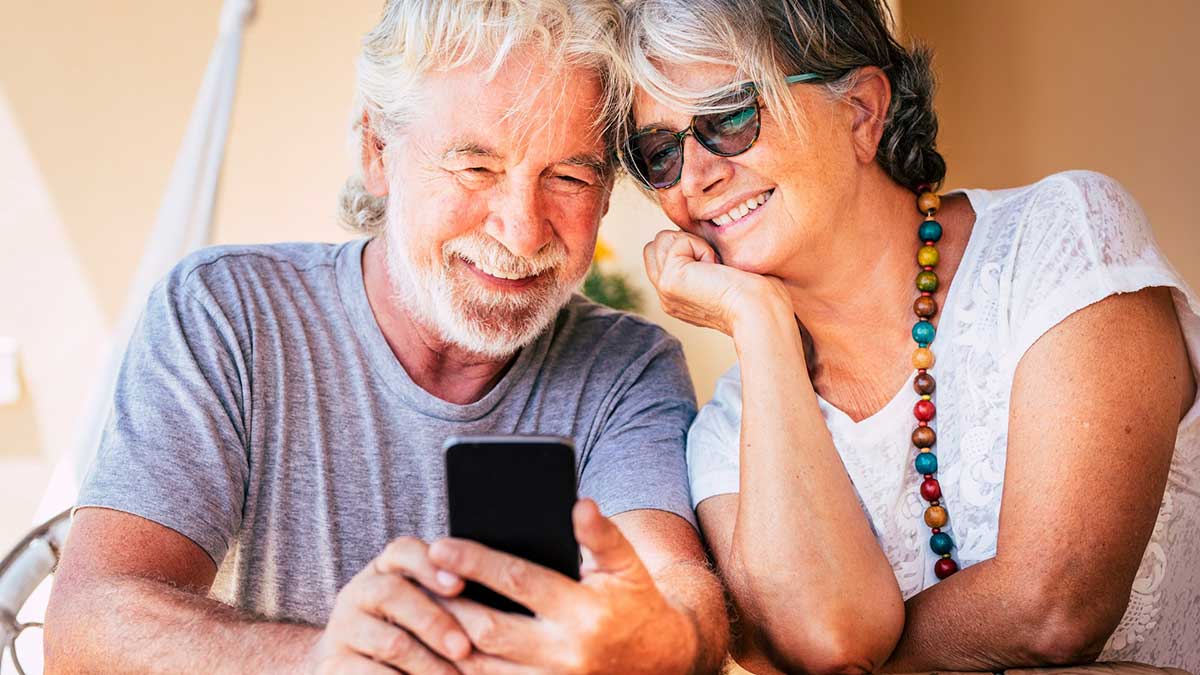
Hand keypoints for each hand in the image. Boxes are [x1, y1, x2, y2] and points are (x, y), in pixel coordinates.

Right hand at [307, 537, 471, 673]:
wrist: (352, 666)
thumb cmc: (408, 632)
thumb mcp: (425, 608)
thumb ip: (449, 598)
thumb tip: (491, 612)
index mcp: (385, 569)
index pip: (403, 551)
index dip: (429, 566)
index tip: (459, 586)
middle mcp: (360, 591)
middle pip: (393, 593)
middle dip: (434, 622)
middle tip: (464, 649)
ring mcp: (343, 628)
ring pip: (390, 641)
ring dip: (427, 663)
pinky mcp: (332, 663)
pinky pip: (367, 673)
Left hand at [427, 499, 697, 674]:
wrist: (662, 664)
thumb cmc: (636, 603)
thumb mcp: (627, 565)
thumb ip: (601, 534)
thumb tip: (578, 502)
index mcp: (585, 613)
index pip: (519, 582)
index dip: (476, 563)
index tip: (439, 547)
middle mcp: (567, 655)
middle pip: (490, 630)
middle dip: (448, 605)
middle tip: (417, 583)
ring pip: (481, 669)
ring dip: (446, 643)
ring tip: (418, 615)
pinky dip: (461, 674)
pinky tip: (439, 653)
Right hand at [643, 229, 790, 335]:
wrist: (759, 309)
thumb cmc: (753, 292)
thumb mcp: (716, 275)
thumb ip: (695, 262)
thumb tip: (686, 237)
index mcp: (675, 297)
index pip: (660, 253)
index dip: (686, 246)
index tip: (714, 265)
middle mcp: (665, 296)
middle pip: (655, 244)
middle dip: (684, 241)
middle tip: (713, 264)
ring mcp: (664, 290)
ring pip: (662, 239)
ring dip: (693, 244)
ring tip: (714, 267)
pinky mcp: (669, 280)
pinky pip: (678, 242)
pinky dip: (701, 248)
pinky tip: (715, 268)